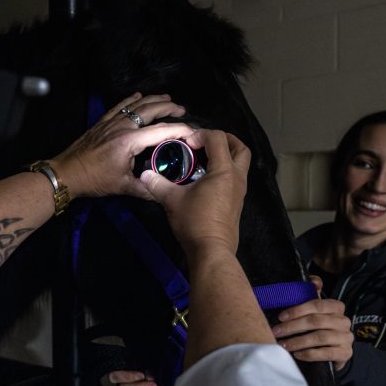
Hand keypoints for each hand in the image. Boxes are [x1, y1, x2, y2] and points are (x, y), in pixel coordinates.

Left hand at [49, 93, 189, 199]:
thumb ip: (145, 189)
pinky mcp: (102, 122)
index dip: (180, 129)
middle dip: (169, 107)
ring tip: (167, 98)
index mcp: (130, 141)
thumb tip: (163, 194)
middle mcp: (122, 127)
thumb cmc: (95, 180)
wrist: (67, 172)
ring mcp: (111, 122)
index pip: (161, 131)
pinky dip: (131, 100)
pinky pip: (120, 106)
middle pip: (150, 110)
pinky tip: (138, 95)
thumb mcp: (123, 187)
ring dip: (153, 100)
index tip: (192, 131)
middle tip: (182, 110)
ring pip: (136, 105)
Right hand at [139, 129, 249, 258]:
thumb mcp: (172, 200)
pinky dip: (224, 170)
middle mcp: (237, 177)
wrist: (212, 251)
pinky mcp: (237, 202)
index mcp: (224, 171)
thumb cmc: (194, 222)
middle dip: (224, 140)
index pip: (218, 139)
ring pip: (240, 163)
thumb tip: (145, 175)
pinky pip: (235, 177)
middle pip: (240, 148)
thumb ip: (158, 184)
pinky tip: (205, 178)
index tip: (186, 143)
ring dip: (225, 156)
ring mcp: (240, 190)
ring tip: (204, 159)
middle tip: (205, 142)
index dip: (202, 134)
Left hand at [272, 277, 353, 369]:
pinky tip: (297, 354)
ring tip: (283, 345)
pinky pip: (326, 353)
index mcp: (336, 307)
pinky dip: (309, 354)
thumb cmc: (319, 327)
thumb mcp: (314, 310)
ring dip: (298, 341)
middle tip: (277, 332)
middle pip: (316, 321)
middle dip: (292, 327)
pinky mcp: (346, 353)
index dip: (297, 310)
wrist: (333, 352)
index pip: (317, 305)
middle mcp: (344, 321)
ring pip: (319, 337)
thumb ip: (311, 293)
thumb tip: (314, 280)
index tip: (280, 317)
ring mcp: (346, 337)